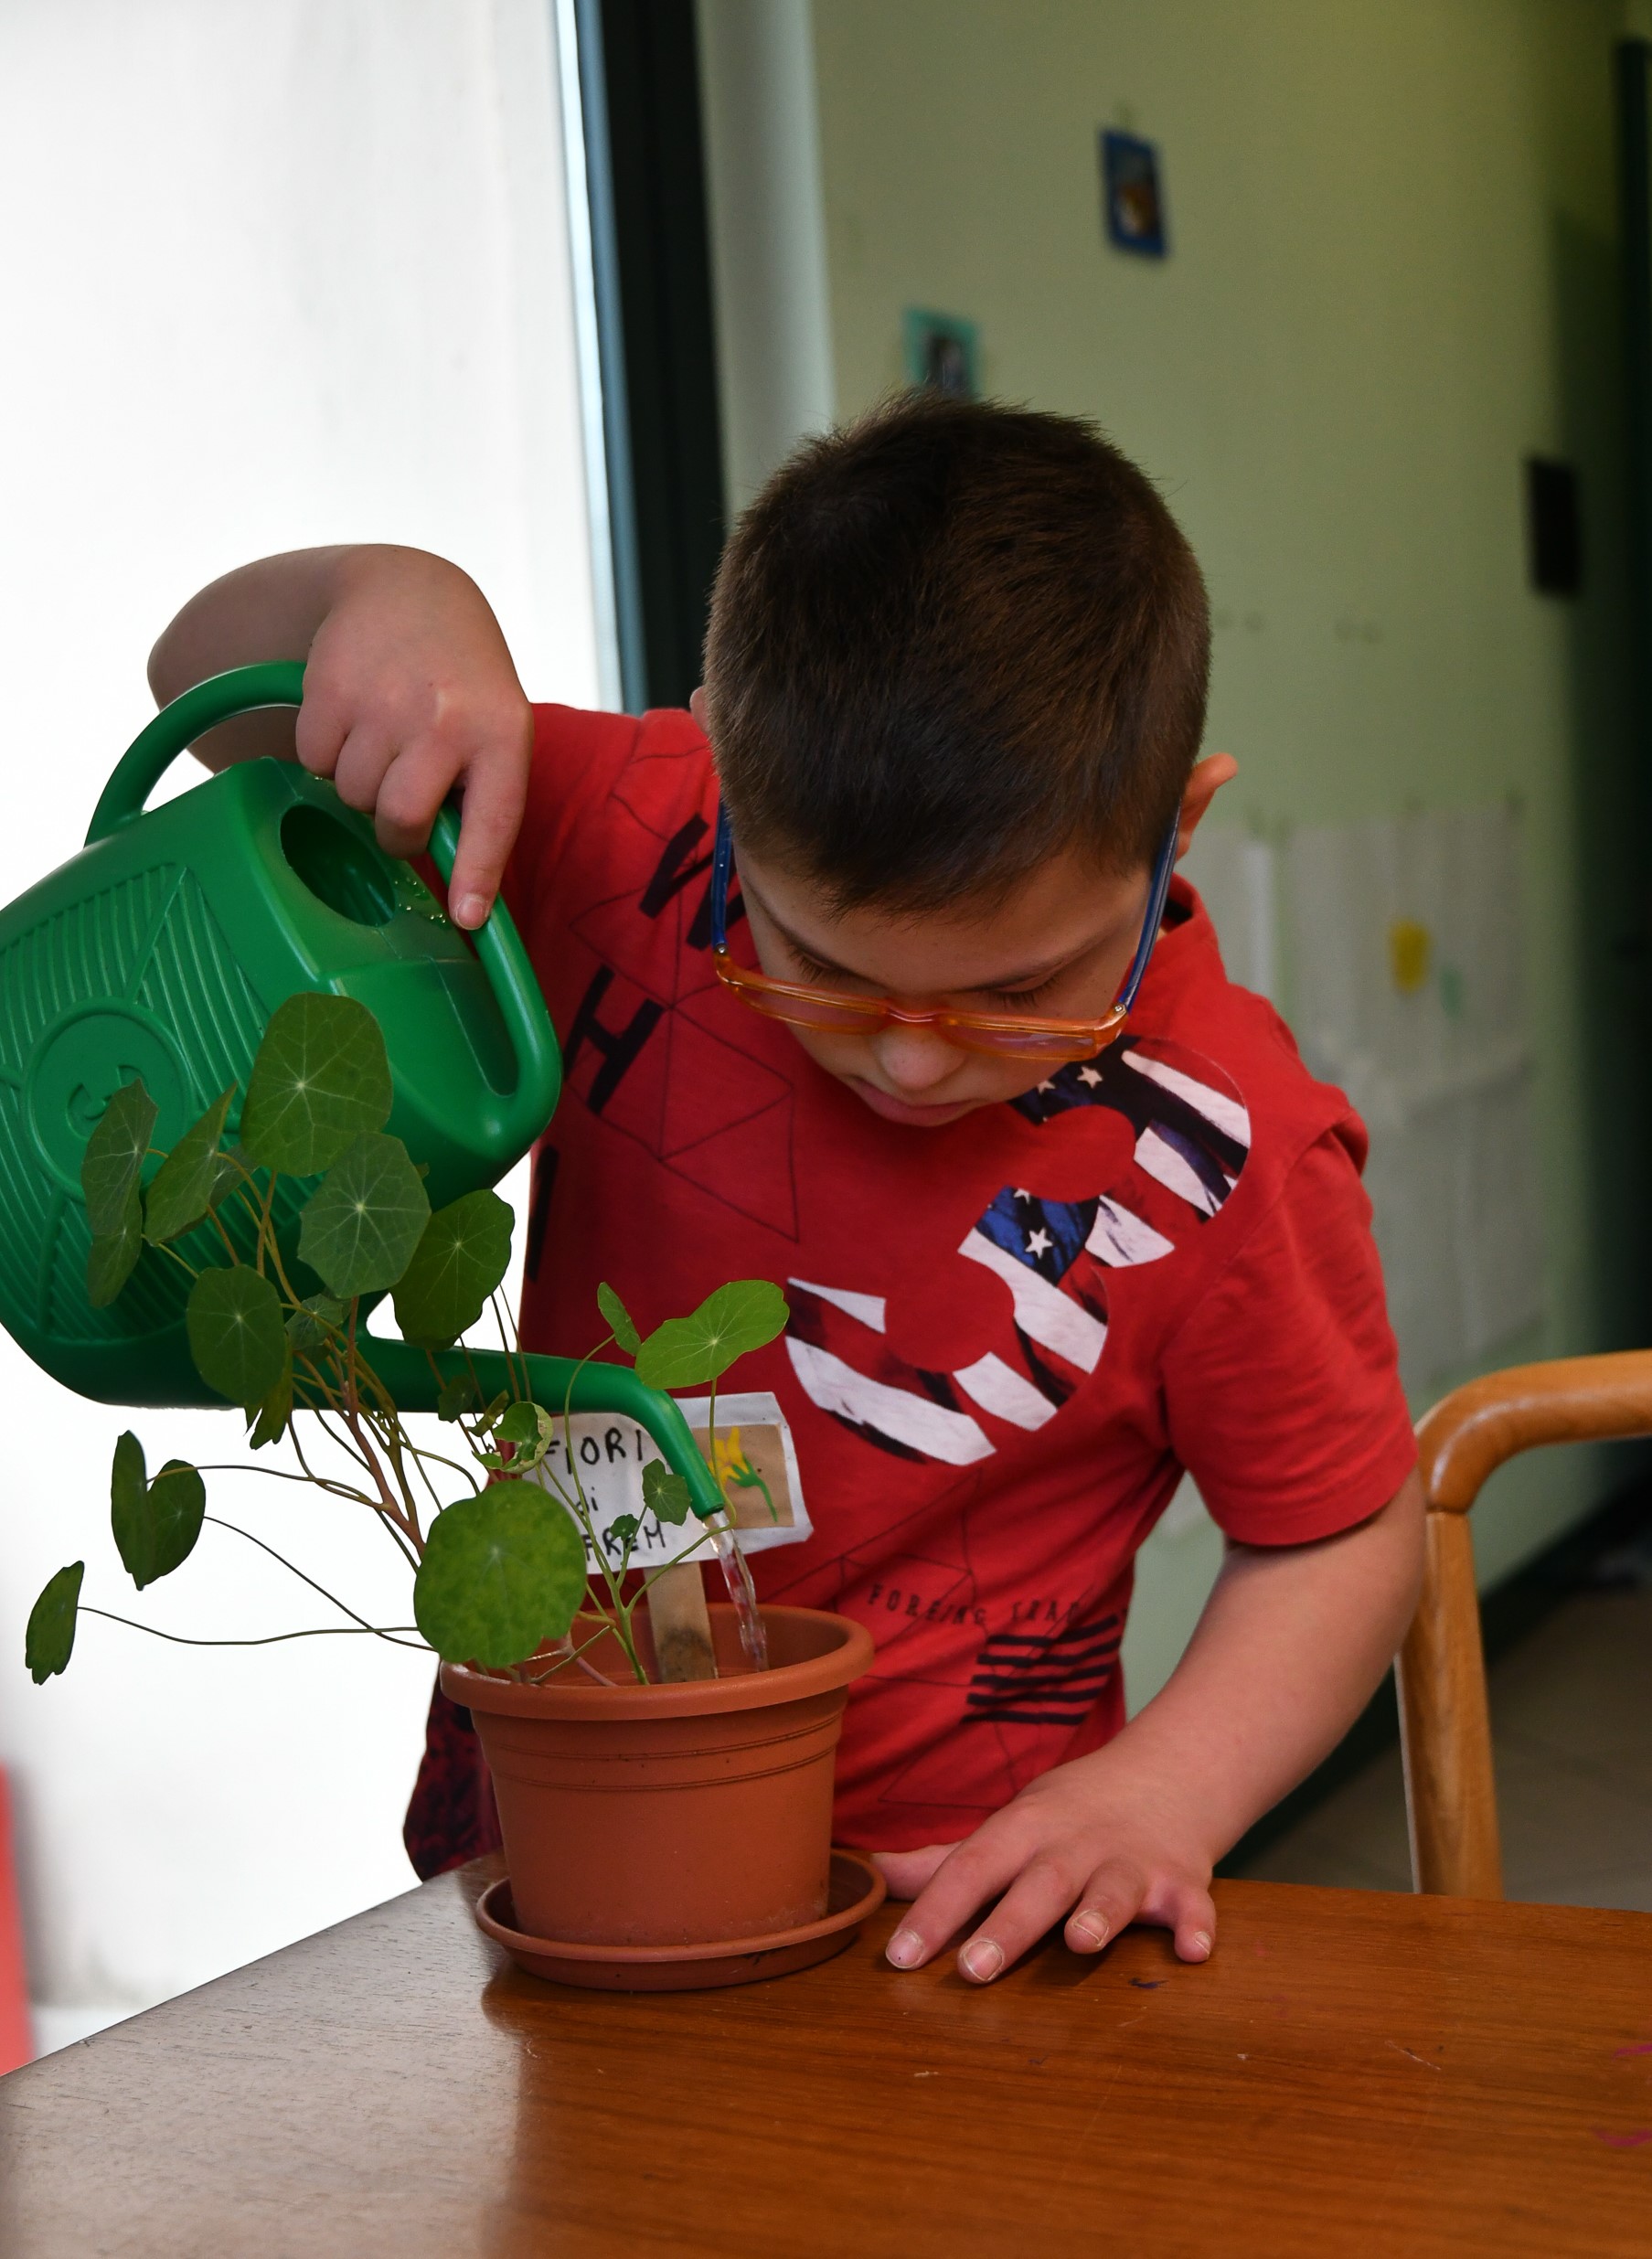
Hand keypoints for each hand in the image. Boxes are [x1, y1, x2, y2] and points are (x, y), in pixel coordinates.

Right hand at [296, 550, 531, 928]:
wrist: (409, 591)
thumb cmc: (458, 683)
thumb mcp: (492, 726)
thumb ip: (479, 794)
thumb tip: (460, 897)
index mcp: (502, 733)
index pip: (493, 819)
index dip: (477, 875)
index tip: (467, 918)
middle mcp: (447, 717)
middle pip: (399, 820)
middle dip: (393, 827)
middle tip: (401, 800)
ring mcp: (386, 701)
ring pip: (352, 794)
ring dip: (358, 784)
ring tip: (381, 739)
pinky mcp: (331, 686)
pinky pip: (313, 760)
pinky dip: (324, 752)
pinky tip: (352, 716)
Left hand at [873, 1749, 1216, 1983]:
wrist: (1167, 1773)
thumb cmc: (1072, 1814)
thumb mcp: (1010, 1826)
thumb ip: (947, 1861)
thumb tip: (873, 1876)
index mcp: (1025, 1831)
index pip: (971, 1868)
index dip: (934, 1910)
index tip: (898, 1958)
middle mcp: (1076, 1845)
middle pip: (1039, 1882)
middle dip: (1008, 1925)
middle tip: (973, 1969)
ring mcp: (1132, 1862)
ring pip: (1113, 1889)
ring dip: (1099, 1914)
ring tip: (1082, 1944)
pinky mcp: (1184, 1882)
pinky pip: (1194, 1906)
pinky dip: (1197, 1926)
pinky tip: (1194, 1951)